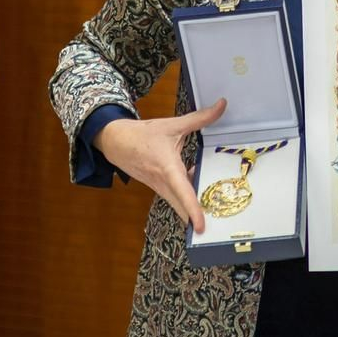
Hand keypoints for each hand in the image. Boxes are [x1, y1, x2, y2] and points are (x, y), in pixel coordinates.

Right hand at [94, 98, 227, 233]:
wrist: (116, 142)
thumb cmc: (144, 134)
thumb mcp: (173, 125)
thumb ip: (200, 118)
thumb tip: (222, 105)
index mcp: (167, 167)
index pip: (182, 191)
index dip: (192, 209)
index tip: (200, 225)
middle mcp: (163, 182)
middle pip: (181, 206)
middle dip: (195, 219)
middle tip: (214, 231)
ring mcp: (159, 187)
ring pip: (178, 204)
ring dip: (192, 211)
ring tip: (214, 220)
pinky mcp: (159, 188)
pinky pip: (175, 198)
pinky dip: (187, 201)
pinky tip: (202, 196)